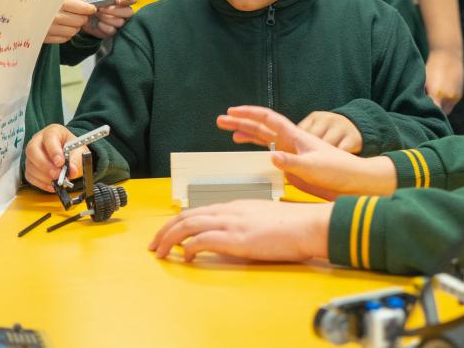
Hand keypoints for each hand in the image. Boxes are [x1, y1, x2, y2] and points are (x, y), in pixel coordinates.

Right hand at [24, 125, 86, 191]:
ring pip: (30, 165)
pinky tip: (52, 185)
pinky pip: (30, 176)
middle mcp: (38, 141)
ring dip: (44, 176)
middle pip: (32, 150)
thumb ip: (77, 160)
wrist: (70, 154)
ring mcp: (32, 154)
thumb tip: (72, 171)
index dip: (53, 150)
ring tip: (57, 181)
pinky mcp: (30, 166)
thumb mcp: (79, 151)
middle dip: (45, 165)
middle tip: (57, 174)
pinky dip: (41, 183)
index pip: (49, 137)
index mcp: (52, 132)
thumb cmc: (73, 149)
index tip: (60, 162)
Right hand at [44, 0, 96, 43]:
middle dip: (82, 18)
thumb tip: (89, 3)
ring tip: (69, 20)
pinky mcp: (45, 38)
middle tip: (79, 14)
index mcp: (56, 2)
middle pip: (80, 21)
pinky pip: (65, 38)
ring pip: (74, 31)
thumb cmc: (40, 0)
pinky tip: (61, 27)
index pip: (81, 8)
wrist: (18, 11)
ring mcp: (49, 29)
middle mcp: (53, 16)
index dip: (89, 9)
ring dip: (75, 26)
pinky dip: (66, 33)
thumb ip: (73, 0)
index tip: (92, 8)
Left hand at [82, 0, 136, 38]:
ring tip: (97, 15)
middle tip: (101, 9)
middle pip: (129, 12)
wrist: (83, 18)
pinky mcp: (114, 32)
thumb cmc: (92, 5)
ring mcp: (120, 22)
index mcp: (122, 1)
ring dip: (107, 18)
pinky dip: (103, 26)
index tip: (118, 0)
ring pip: (120, 22)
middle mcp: (124, 12)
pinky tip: (98, 23)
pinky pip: (113, 30)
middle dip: (115, 10)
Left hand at [149, 199, 331, 262]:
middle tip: (154, 245)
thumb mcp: (264, 219)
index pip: (198, 211)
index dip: (178, 222)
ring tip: (161, 252)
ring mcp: (232, 223)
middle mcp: (230, 210)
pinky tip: (186, 257)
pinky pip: (203, 240)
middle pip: (186, 216)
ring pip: (189, 225)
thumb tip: (236, 237)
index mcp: (236, 206)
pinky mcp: (237, 238)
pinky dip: (189, 248)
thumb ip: (247, 224)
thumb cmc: (293, 225)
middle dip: (165, 230)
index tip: (168, 234)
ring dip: (170, 239)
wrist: (308, 224)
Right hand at [217, 106, 396, 199]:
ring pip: (265, 138)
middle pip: (262, 127)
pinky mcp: (294, 164)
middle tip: (221, 120)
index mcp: (296, 136)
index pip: (268, 119)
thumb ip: (292, 162)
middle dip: (242, 122)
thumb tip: (273, 156)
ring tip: (230, 132)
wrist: (354, 181)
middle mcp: (292, 140)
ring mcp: (293, 151)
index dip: (249, 113)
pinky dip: (258, 149)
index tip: (232, 111)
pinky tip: (251, 151)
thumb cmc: (339, 170)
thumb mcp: (314, 167)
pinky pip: (271, 152)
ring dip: (248, 134)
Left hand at [425, 48, 463, 114]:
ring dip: (441, 108)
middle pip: (440, 114)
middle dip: (434, 112)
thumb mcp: (424, 81)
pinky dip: (446, 102)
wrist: (448, 54)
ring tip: (434, 100)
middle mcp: (447, 98)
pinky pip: (452, 104)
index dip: (427, 113)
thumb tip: (417, 104)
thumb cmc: (431, 66)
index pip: (432, 112)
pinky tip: (441, 95)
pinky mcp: (459, 95)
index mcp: (436, 95)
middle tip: (427, 108)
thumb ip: (423, 95)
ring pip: (447, 110)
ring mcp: (455, 97)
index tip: (421, 113)